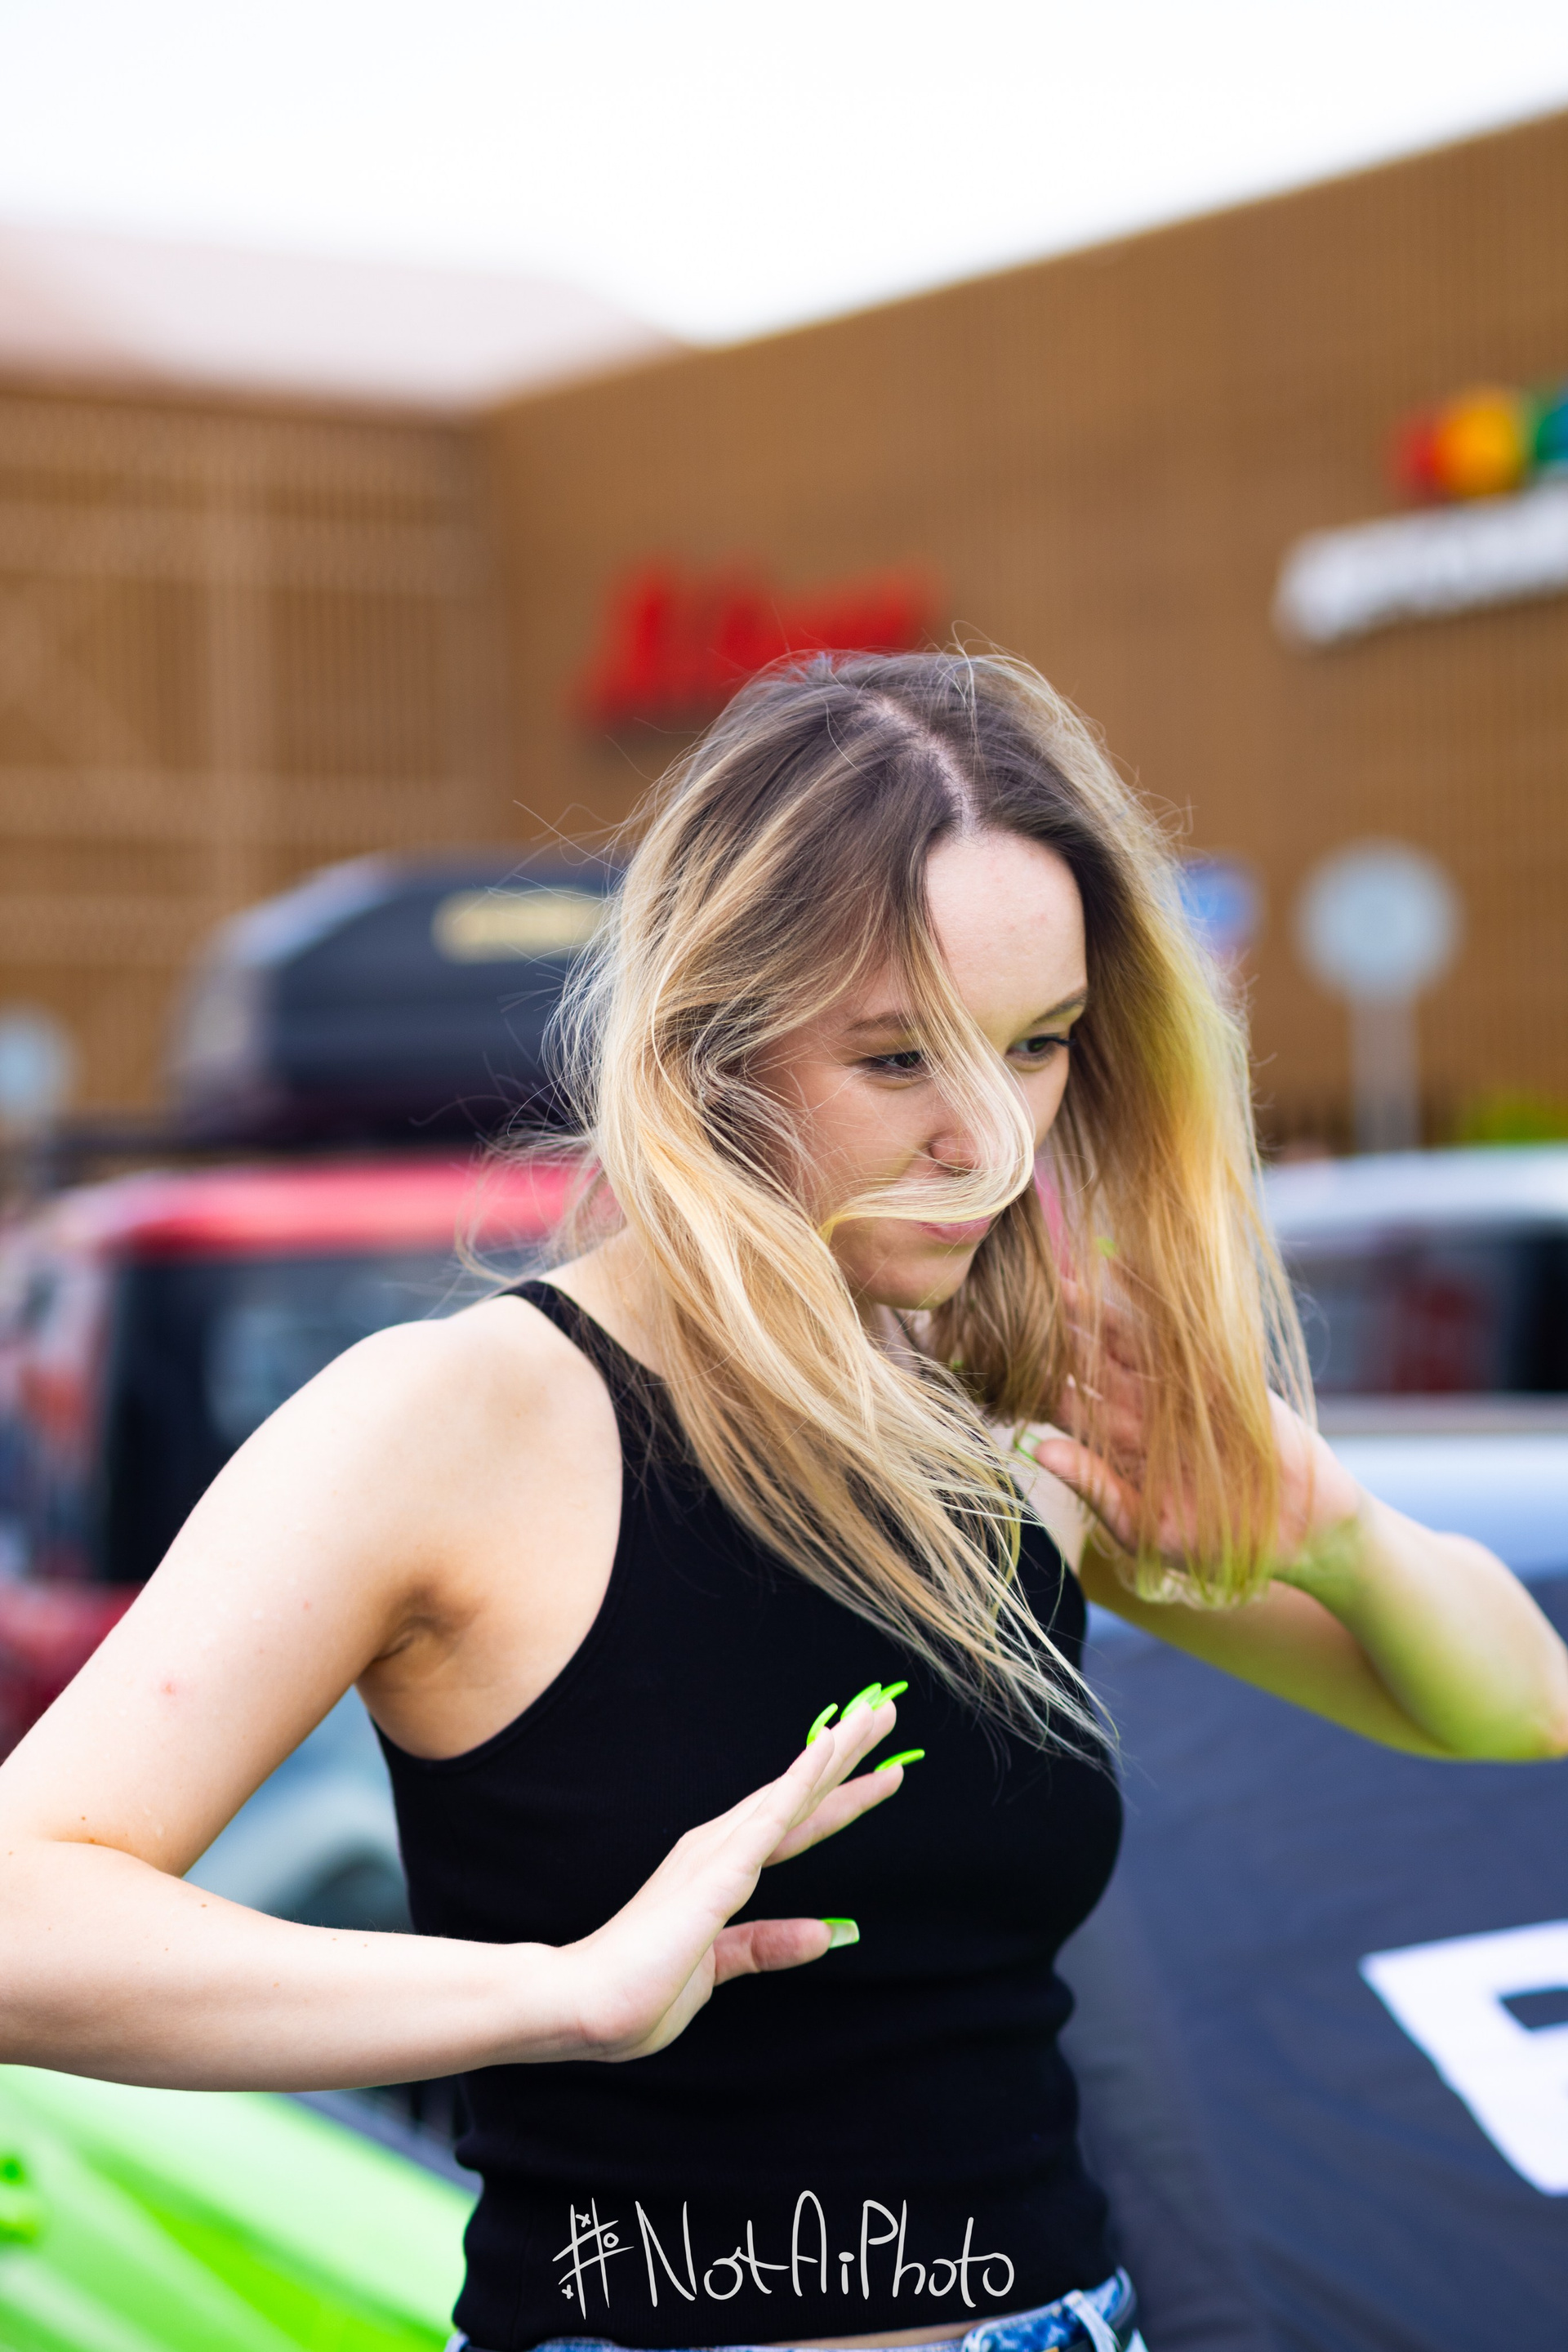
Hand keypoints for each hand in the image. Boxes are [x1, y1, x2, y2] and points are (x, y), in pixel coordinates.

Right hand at [555, 1695, 905, 2062]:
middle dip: (847, 1755)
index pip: (794, 1825)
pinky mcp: (718, 1873)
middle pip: (801, 1795)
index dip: (839, 1797)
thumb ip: (765, 1946)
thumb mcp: (718, 1967)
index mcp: (720, 1872)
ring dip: (836, 1751)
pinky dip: (803, 1779)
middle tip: (886, 1711)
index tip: (881, 1773)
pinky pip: (771, 1817)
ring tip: (876, 1715)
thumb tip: (827, 1934)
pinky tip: (828, 1750)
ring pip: (793, 1792)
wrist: (582, 2007)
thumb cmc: (637, 1990)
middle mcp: (720, 1850)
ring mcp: (719, 1855)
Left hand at [1024, 1281, 1363, 1573]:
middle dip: (1052, 1333)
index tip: (987, 1354)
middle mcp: (1139, 1410)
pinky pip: (1179, 1332)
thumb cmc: (1216, 1545)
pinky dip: (1153, 1301)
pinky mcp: (1219, 1373)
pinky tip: (1123, 1269)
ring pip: (1124, 1341)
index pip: (1063, 1405)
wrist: (1299, 1535)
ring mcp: (1177, 1388)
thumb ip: (1097, 1488)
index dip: (1028, 1380)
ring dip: (1092, 1311)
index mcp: (1115, 1446)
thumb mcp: (1148, 1529)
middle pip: (1086, 1363)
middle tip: (1009, 1298)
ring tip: (1057, 1279)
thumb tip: (1037, 1452)